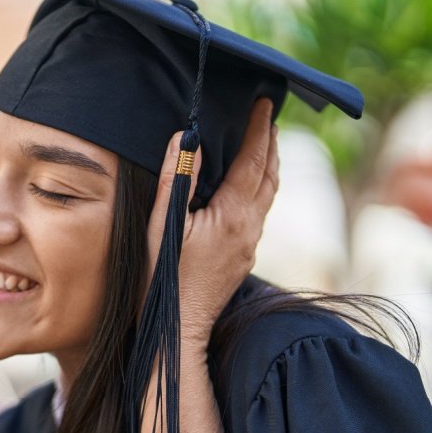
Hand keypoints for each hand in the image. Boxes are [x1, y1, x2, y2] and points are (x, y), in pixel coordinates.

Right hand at [145, 98, 279, 346]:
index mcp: (232, 215)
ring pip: (267, 195)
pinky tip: (247, 188)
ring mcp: (249, 245)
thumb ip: (175, 179)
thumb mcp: (161, 224)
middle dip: (270, 143)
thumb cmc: (161, 279)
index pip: (253, 160)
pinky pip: (258, 213)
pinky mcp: (243, 258)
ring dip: (268, 166)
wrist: (177, 330)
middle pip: (269, 175)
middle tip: (269, 116)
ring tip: (265, 145)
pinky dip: (259, 188)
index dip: (259, 129)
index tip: (264, 102)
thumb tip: (187, 138)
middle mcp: (249, 228)